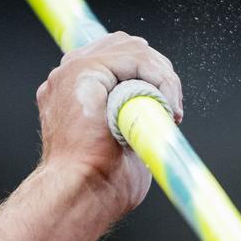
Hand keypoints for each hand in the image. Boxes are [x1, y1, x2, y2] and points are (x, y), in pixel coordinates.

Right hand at [35, 32, 184, 220]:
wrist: (81, 194)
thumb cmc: (101, 185)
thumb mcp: (122, 146)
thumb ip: (132, 122)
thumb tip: (158, 119)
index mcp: (74, 93)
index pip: (118, 59)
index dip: (149, 76)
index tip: (167, 111)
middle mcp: (68, 77)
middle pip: (125, 46)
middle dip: (159, 72)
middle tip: (173, 110)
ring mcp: (71, 71)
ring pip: (133, 49)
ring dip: (162, 76)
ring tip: (170, 110)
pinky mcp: (83, 71)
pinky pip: (135, 58)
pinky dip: (159, 77)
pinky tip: (164, 105)